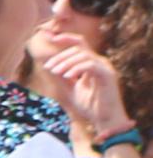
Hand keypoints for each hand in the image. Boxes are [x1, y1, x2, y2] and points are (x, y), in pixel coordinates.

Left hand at [35, 28, 132, 145]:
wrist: (104, 120)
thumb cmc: (89, 106)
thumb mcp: (70, 89)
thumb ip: (61, 77)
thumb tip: (48, 65)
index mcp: (91, 63)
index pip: (79, 44)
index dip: (64, 38)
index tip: (48, 37)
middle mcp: (99, 62)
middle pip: (78, 48)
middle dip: (60, 56)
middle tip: (48, 67)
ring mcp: (105, 68)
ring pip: (83, 55)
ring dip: (66, 62)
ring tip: (55, 72)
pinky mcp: (108, 75)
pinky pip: (90, 65)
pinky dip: (77, 68)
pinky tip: (67, 76)